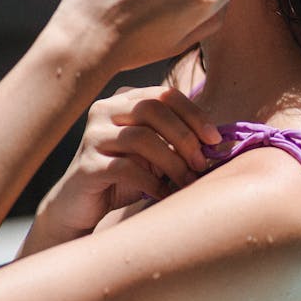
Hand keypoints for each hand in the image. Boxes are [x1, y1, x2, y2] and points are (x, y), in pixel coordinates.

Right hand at [30, 85, 221, 243]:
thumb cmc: (124, 177)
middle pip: (151, 109)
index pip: (163, 94)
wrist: (81, 206)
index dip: (194, 114)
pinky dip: (152, 182)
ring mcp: (92, 137)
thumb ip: (177, 140)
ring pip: (140, 138)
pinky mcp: (87, 166)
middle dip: (184, 136)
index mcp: (122, 100)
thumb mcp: (154, 153)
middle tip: (202, 163)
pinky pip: (125, 168)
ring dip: (172, 162)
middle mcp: (104, 111)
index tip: (215, 139)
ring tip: (187, 181)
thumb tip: (219, 141)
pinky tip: (163, 194)